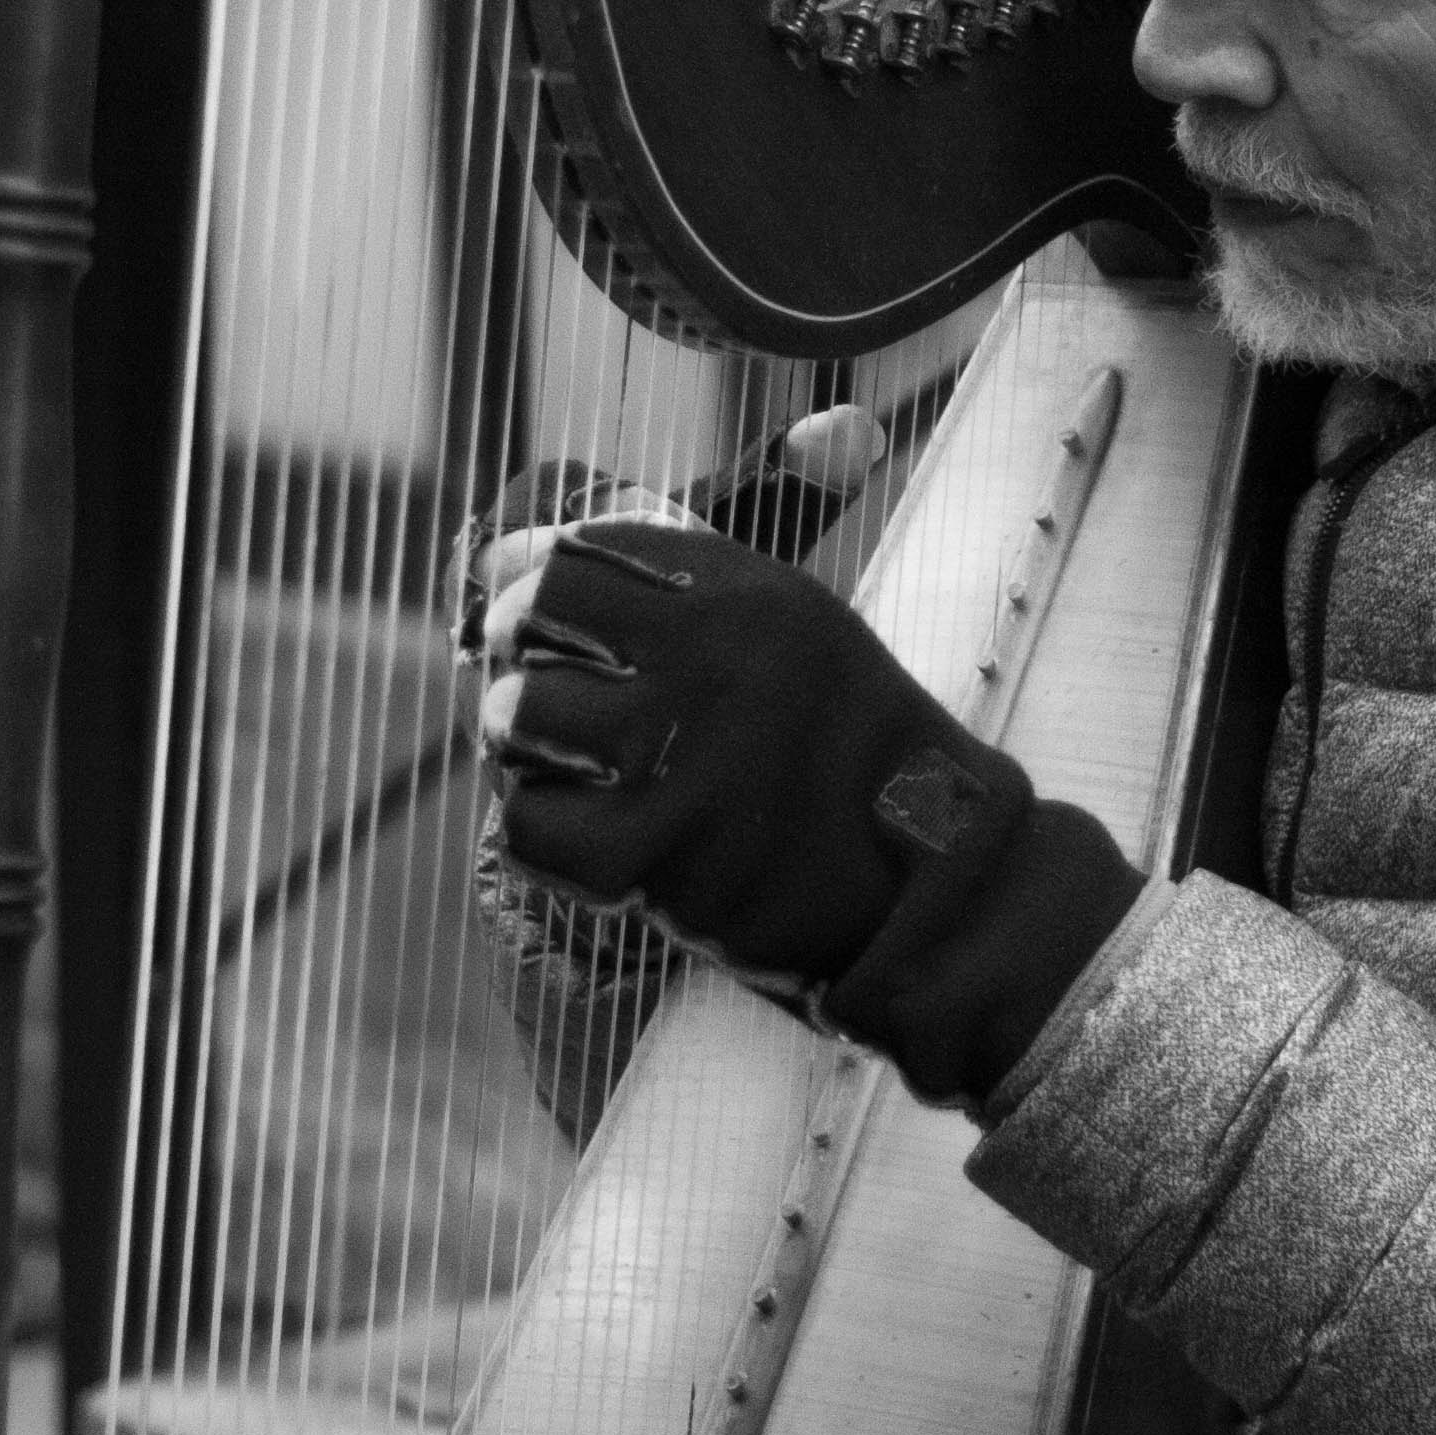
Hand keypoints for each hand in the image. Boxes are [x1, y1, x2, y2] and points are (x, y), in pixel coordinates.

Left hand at [481, 517, 1144, 1107]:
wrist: (927, 886)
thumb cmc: (843, 752)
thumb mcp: (796, 626)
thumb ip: (677, 584)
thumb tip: (509, 555)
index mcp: (748, 592)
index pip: (583, 548)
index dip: (532, 575)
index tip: (524, 609)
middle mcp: (712, 657)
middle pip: (535, 614)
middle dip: (522, 651)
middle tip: (550, 693)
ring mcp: (680, 756)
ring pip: (515, 713)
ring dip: (528, 745)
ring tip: (577, 767)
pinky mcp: (653, 855)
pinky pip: (524, 820)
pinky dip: (542, 835)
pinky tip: (592, 837)